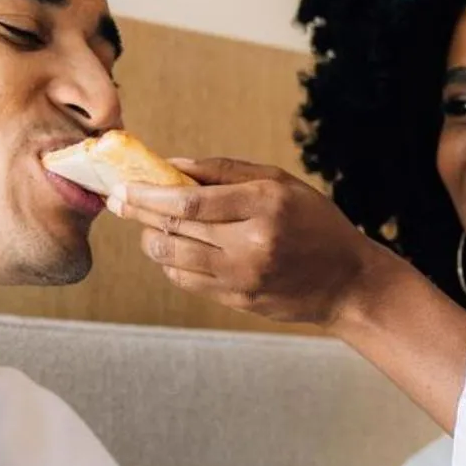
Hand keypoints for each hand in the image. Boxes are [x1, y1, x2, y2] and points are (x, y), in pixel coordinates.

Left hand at [112, 158, 398, 328]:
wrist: (348, 282)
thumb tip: (172, 165)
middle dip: (138, 212)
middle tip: (117, 200)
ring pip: (172, 257)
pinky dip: (171, 262)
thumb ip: (226, 171)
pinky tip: (174, 249)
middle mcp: (252, 244)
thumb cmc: (315, 224)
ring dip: (151, 238)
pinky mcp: (238, 300)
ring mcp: (243, 277)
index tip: (123, 186)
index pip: (190, 200)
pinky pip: (186, 280)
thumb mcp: (280, 183)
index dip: (149, 193)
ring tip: (150, 225)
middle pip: (175, 227)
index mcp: (264, 206)